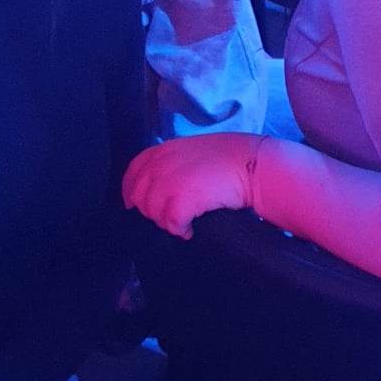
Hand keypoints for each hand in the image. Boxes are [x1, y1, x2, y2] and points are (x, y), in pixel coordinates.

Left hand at [122, 133, 259, 239]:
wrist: (249, 163)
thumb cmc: (227, 157)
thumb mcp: (191, 150)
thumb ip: (171, 162)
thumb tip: (158, 184)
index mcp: (161, 150)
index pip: (133, 172)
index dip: (130, 191)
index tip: (132, 204)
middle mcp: (160, 164)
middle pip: (139, 197)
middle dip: (152, 211)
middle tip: (171, 215)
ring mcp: (168, 182)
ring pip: (153, 213)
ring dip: (167, 221)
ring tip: (185, 221)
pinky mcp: (180, 201)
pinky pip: (171, 224)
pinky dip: (181, 230)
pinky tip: (191, 228)